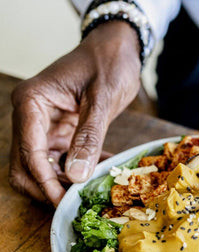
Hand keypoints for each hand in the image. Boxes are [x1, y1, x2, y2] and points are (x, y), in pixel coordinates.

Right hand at [9, 21, 141, 205]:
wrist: (117, 48)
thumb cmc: (108, 63)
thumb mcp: (101, 99)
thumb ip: (89, 137)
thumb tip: (76, 176)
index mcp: (31, 103)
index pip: (30, 152)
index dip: (45, 182)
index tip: (64, 203)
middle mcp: (31, 116)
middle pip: (27, 165)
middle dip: (49, 186)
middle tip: (77, 200)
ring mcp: (45, 125)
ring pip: (43, 167)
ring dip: (65, 181)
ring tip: (94, 184)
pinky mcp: (62, 131)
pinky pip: (63, 159)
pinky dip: (79, 168)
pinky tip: (101, 169)